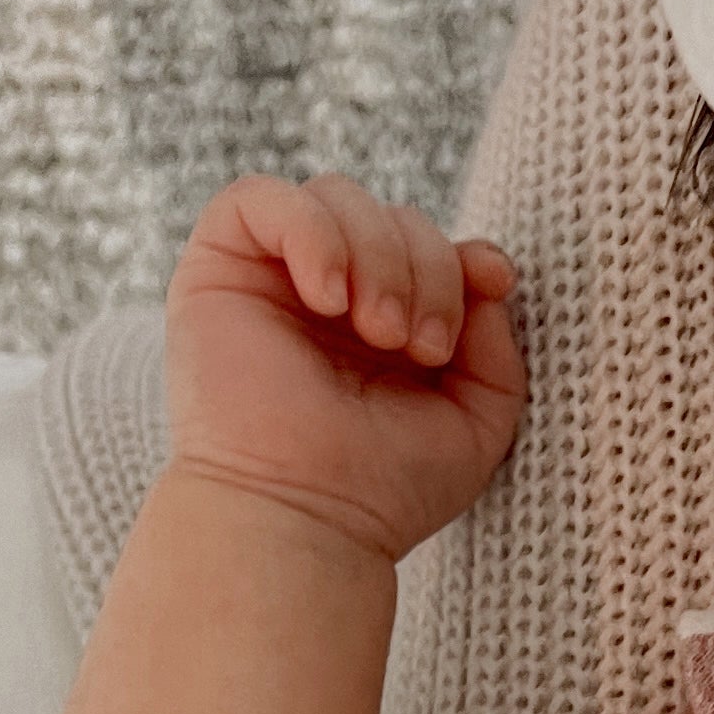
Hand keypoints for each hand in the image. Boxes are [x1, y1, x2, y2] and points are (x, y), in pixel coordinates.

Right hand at [163, 170, 526, 566]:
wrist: (309, 516)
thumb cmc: (388, 486)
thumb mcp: (478, 417)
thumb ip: (495, 343)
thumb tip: (486, 265)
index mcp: (386, 323)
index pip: (432, 245)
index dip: (464, 254)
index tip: (491, 281)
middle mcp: (330, 296)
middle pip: (394, 215)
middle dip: (427, 267)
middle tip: (419, 346)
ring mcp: (273, 279)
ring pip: (338, 197)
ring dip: (379, 256)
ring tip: (380, 332)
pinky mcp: (217, 269)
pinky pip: (258, 197)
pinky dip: (311, 233)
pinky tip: (329, 299)